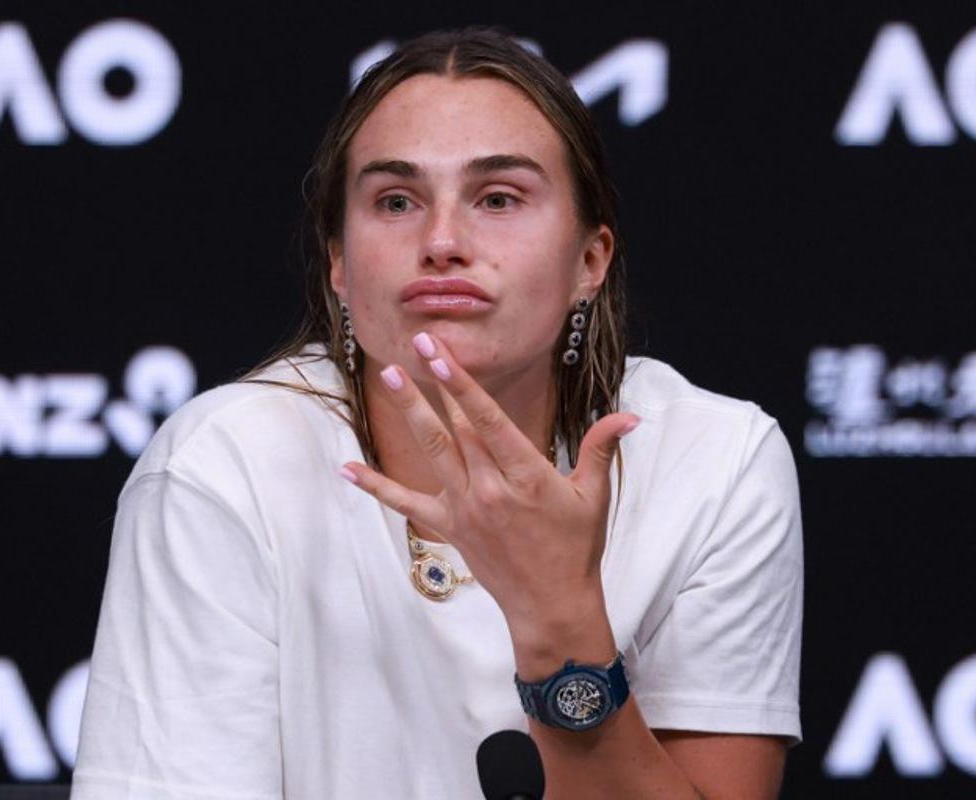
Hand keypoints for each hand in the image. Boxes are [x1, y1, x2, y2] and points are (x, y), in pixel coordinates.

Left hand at [338, 331, 639, 628]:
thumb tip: (630, 415)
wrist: (550, 605)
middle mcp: (490, 488)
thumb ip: (600, 448)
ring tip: (390, 376)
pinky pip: (406, 503)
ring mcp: (465, 507)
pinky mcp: (449, 527)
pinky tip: (346, 469)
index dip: (464, 386)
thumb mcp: (594, 495)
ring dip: (410, 411)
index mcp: (526, 476)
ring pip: (432, 450)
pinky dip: (375, 486)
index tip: (443, 356)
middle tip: (417, 343)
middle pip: (455, 427)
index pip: (489, 421)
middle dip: (435, 383)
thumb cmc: (576, 548)